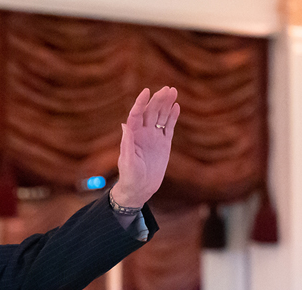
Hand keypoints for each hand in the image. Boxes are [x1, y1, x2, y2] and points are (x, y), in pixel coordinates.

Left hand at [114, 86, 179, 207]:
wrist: (140, 188)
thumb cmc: (130, 176)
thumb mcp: (127, 161)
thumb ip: (127, 143)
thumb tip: (125, 124)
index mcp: (132, 135)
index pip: (136, 115)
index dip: (140, 103)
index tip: (146, 91)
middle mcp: (143, 133)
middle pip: (151, 112)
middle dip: (158, 100)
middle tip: (167, 89)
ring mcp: (154, 137)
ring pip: (161, 117)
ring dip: (166, 104)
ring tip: (173, 91)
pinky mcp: (164, 143)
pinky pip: (169, 127)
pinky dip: (173, 117)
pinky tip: (176, 106)